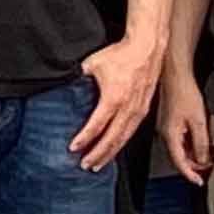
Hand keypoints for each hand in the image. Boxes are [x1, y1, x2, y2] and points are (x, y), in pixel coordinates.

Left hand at [68, 37, 162, 171]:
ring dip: (110, 153)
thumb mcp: (93, 63)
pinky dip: (121, 143)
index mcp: (114, 98)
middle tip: (85, 165)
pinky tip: (114, 149)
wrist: (147, 48)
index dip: (84, 138)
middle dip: (97, 154)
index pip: (96, 125)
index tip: (73, 148)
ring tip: (98, 164)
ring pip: (123, 139)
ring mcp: (138, 111)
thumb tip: (65, 83)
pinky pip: (131, 132)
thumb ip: (79, 76)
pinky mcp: (144, 110)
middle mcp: (127, 108)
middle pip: (111, 139)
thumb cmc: (122, 54)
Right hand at [159, 73, 211, 185]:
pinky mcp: (169, 121)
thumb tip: (203, 160)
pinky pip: (178, 139)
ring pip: (179, 148)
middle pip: (178, 157)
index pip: (179, 163)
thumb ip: (201, 143)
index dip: (190, 174)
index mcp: (170, 136)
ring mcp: (165, 127)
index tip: (199, 182)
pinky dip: (189, 144)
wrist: (175, 75)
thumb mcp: (199, 121)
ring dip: (192, 154)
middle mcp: (164, 134)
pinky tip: (199, 141)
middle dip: (193, 165)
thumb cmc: (184, 93)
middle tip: (208, 167)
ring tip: (207, 155)